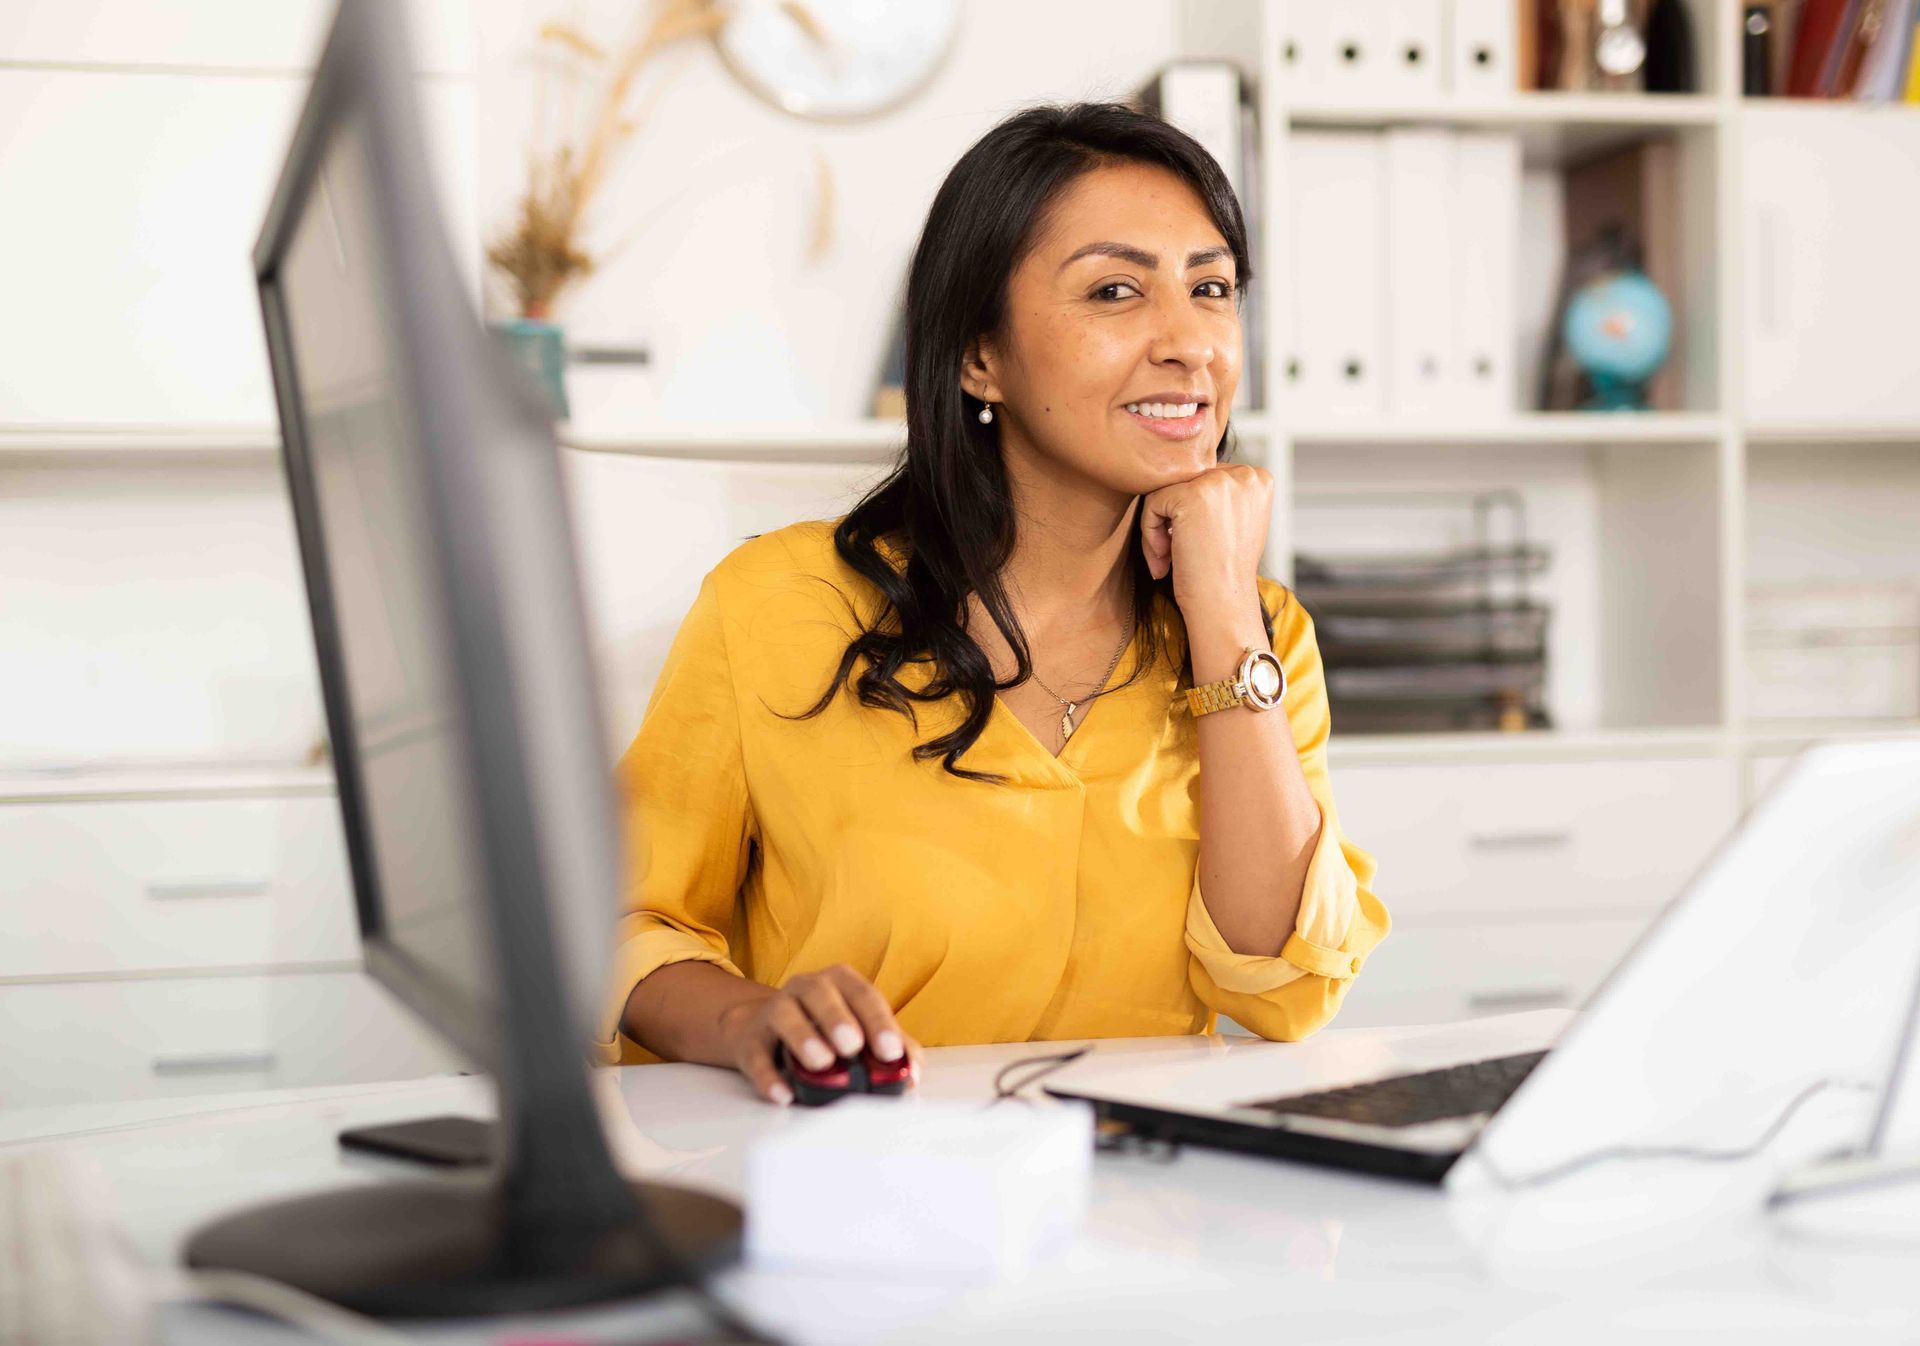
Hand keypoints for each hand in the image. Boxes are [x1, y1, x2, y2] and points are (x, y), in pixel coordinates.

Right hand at [716, 963, 923, 1105]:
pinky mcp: (751, 1040)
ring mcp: (775, 1010)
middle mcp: (806, 988)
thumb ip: (893, 1048)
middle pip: (820, 993)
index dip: (878, 1021)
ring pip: (784, 1015)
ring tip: (821, 1062)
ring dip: (803, 1037)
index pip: (863, 995)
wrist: (764, 1030)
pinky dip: (768, 1076)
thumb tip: (913, 1073)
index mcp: (840, 983)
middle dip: (838, 1018)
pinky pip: (756, 1055)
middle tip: (853, 1045)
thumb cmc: (824, 1029)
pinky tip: (783, 1093)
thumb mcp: (861, 1030)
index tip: (890, 1050)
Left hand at [1139, 463, 1272, 623]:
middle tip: (1172, 555)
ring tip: (1166, 558)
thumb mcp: (1235, 522)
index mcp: (1258, 479)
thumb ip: (1219, 494)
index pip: (1203, 478)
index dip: (1190, 512)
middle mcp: (1244, 474)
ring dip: (1158, 527)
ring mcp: (1219, 482)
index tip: (1192, 544)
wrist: (1223, 603)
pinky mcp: (1193, 495)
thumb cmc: (1223, 571)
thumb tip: (1180, 471)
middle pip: (1184, 481)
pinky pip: (1152, 502)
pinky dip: (1149, 532)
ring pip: (1166, 490)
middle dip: (1172, 519)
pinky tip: (1164, 558)